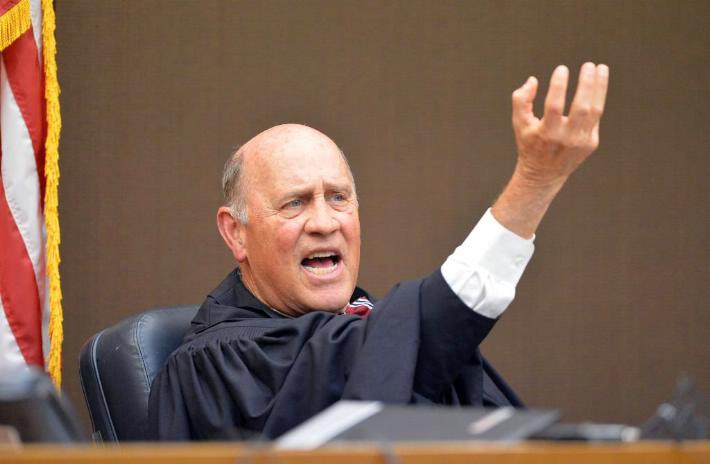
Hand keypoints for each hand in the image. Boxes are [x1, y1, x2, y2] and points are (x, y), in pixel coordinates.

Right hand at [491, 63, 609, 237]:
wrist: (543, 175)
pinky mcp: (591, 143)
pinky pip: (596, 117)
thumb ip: (520, 100)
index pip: (554, 106)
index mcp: (546, 133)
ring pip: (595, 110)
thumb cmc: (529, 143)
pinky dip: (597, 99)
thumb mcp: (518, 123)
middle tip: (588, 65)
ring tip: (601, 68)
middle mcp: (566, 138)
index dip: (558, 86)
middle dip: (587, 84)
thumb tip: (533, 80)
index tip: (562, 68)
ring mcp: (581, 142)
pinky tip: (596, 86)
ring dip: (599, 87)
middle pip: (582, 107)